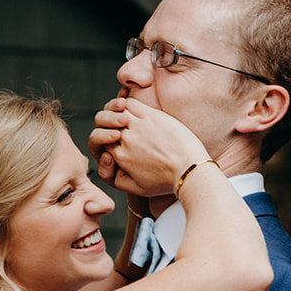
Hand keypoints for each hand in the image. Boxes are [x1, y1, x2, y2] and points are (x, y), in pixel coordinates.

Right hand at [92, 98, 208, 196]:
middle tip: (115, 126)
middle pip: (103, 123)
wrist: (190, 169)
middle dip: (104, 122)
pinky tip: (129, 107)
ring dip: (112, 110)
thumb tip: (106, 158)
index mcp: (120, 156)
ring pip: (114, 110)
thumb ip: (114, 177)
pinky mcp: (152, 116)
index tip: (113, 141)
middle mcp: (126, 139)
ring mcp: (138, 125)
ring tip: (121, 116)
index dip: (102, 139)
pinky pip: (130, 103)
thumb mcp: (136, 188)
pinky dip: (125, 102)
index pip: (100, 140)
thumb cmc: (167, 181)